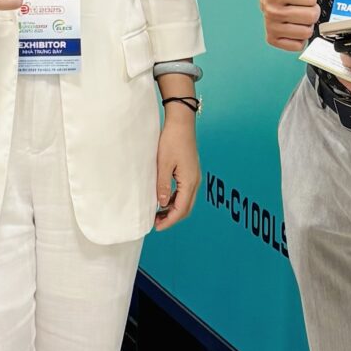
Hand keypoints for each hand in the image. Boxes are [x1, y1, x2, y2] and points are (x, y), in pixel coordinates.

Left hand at [153, 106, 200, 229]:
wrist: (181, 123)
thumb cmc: (172, 141)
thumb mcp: (163, 164)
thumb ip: (162, 186)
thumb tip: (161, 204)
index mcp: (189, 182)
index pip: (181, 209)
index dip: (169, 220)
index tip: (156, 227)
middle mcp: (195, 181)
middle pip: (186, 208)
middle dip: (172, 218)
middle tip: (156, 223)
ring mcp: (194, 176)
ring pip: (186, 200)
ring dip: (173, 209)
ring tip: (158, 213)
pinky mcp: (190, 172)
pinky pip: (184, 192)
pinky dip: (175, 199)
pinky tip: (164, 199)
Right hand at [262, 0, 320, 51]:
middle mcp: (270, 10)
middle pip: (311, 17)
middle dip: (310, 10)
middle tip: (301, 5)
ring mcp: (270, 26)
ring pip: (306, 32)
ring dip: (305, 24)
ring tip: (297, 15)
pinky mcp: (272, 39)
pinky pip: (298, 45)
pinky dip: (298, 38)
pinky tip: (293, 26)